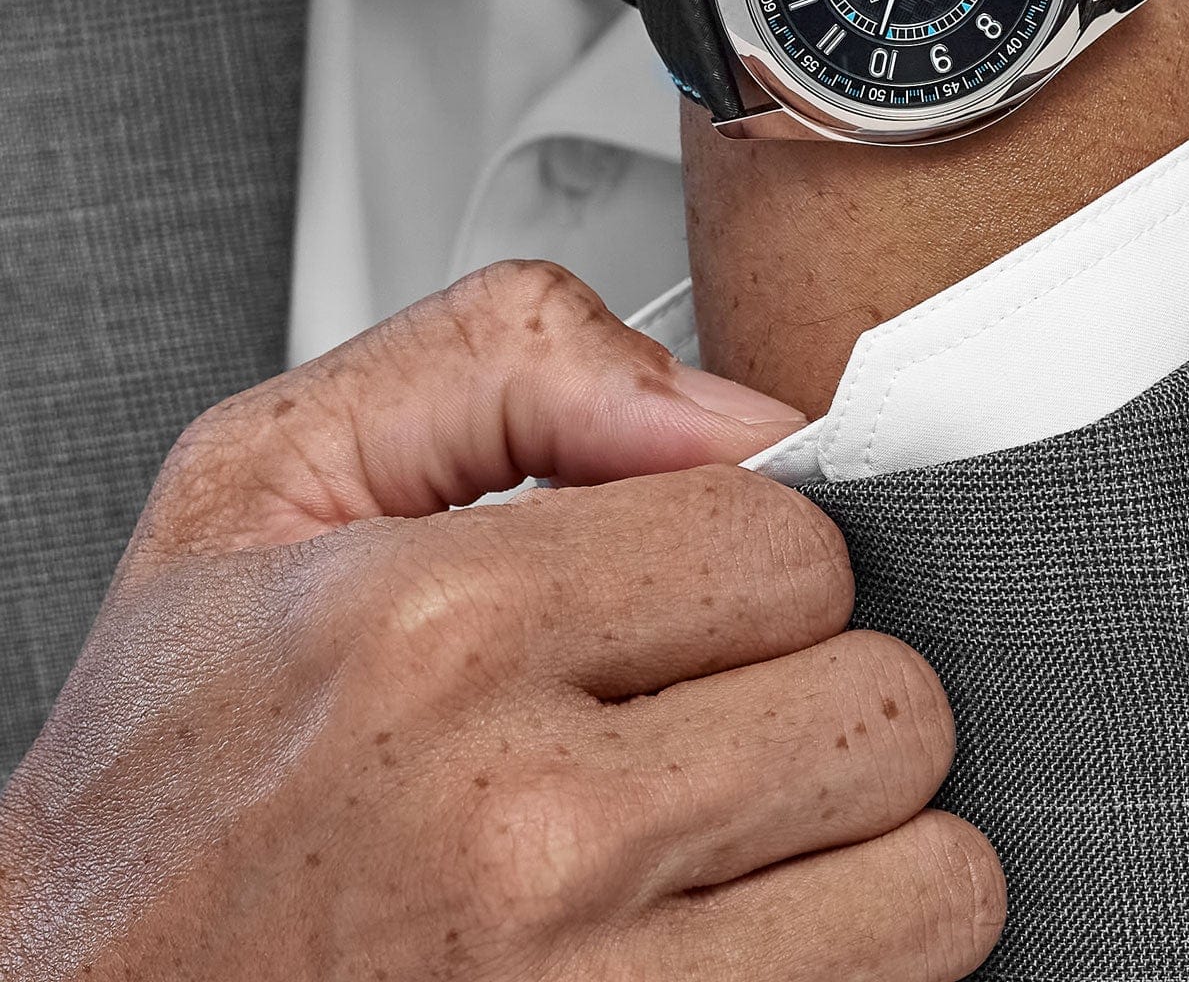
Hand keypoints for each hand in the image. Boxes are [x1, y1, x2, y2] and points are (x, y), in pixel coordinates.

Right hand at [0, 262, 1004, 978]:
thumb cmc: (165, 782)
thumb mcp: (265, 482)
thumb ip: (511, 360)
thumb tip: (740, 407)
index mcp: (445, 629)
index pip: (795, 543)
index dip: (754, 565)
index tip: (689, 608)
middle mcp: (527, 829)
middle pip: (884, 707)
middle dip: (817, 696)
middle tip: (705, 724)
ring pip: (931, 876)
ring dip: (855, 846)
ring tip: (731, 839)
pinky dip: (846, 962)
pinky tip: (725, 934)